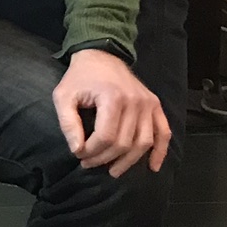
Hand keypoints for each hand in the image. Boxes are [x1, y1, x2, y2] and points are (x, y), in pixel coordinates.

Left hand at [54, 49, 170, 176]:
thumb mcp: (63, 96)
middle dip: (105, 158)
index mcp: (113, 98)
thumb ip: (68, 123)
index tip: (79, 154)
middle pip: (125, 143)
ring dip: (129, 161)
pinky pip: (163, 132)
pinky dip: (160, 152)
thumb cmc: (79, 77)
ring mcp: (148, 104)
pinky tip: (152, 167)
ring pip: (144, 143)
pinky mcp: (155, 105)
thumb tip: (77, 150)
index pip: (106, 137)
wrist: (101, 55)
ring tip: (112, 170)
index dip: (92, 151)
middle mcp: (136, 102)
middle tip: (89, 163)